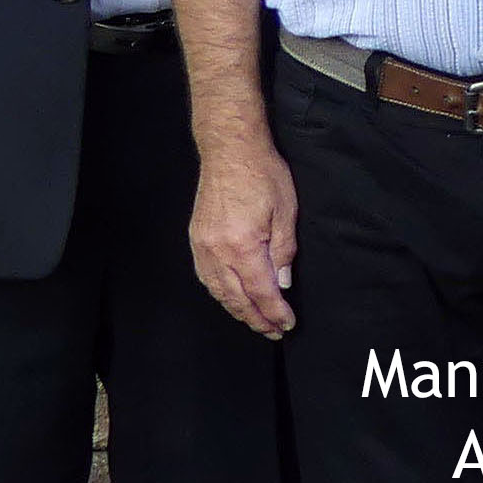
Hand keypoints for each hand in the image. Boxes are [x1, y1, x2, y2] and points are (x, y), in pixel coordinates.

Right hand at [190, 134, 299, 338]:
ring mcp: (202, 247)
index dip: (274, 311)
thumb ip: (283, 250)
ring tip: (255, 320)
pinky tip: (231, 298)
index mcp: (242, 246)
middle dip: (256, 318)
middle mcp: (217, 252)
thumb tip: (282, 282)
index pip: (260, 291)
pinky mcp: (196, 239)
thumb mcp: (286, 211)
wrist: (230, 151)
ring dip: (237, 310)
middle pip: (236, 298)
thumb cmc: (262, 174)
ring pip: (218, 291)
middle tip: (273, 331)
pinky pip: (207, 277)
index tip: (286, 324)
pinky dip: (220, 293)